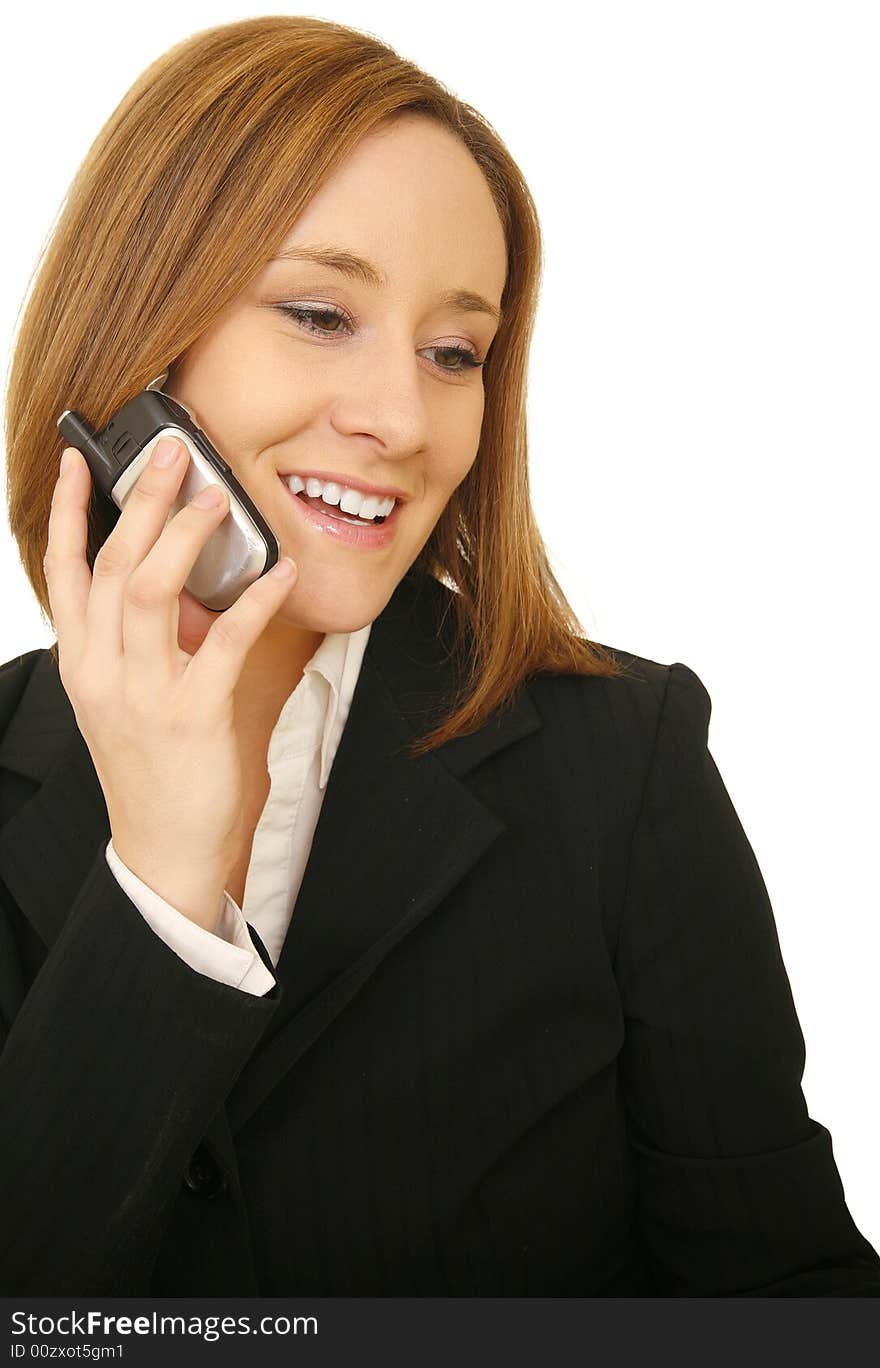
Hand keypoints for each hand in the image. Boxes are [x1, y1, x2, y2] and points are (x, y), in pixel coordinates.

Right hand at [43, 437, 296, 930]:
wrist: (165, 849)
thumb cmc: (154, 771)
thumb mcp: (128, 699)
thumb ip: (143, 643)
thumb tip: (186, 580)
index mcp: (83, 664)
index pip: (65, 573)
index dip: (73, 514)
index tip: (80, 463)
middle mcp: (102, 673)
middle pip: (111, 565)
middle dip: (140, 501)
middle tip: (173, 454)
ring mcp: (141, 695)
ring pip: (149, 592)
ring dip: (185, 536)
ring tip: (218, 497)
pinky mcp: (190, 717)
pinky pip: (222, 643)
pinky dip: (253, 602)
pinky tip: (280, 573)